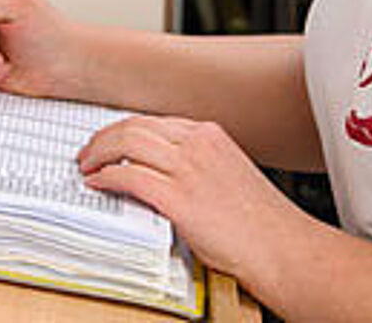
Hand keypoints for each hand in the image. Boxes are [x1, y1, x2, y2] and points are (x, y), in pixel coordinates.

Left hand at [78, 115, 307, 289]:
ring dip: (98, 153)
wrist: (284, 250)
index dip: (123, 130)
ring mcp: (188, 169)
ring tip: (88, 166)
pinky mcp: (179, 198)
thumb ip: (195, 163)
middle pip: (134, 126)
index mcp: (210, 135)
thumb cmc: (261, 222)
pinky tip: (98, 183)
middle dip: (104, 138)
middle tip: (88, 153)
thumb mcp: (227, 173)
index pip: (152, 121)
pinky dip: (107, 177)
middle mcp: (198, 144)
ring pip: (126, 144)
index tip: (108, 141)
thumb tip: (157, 169)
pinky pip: (129, 177)